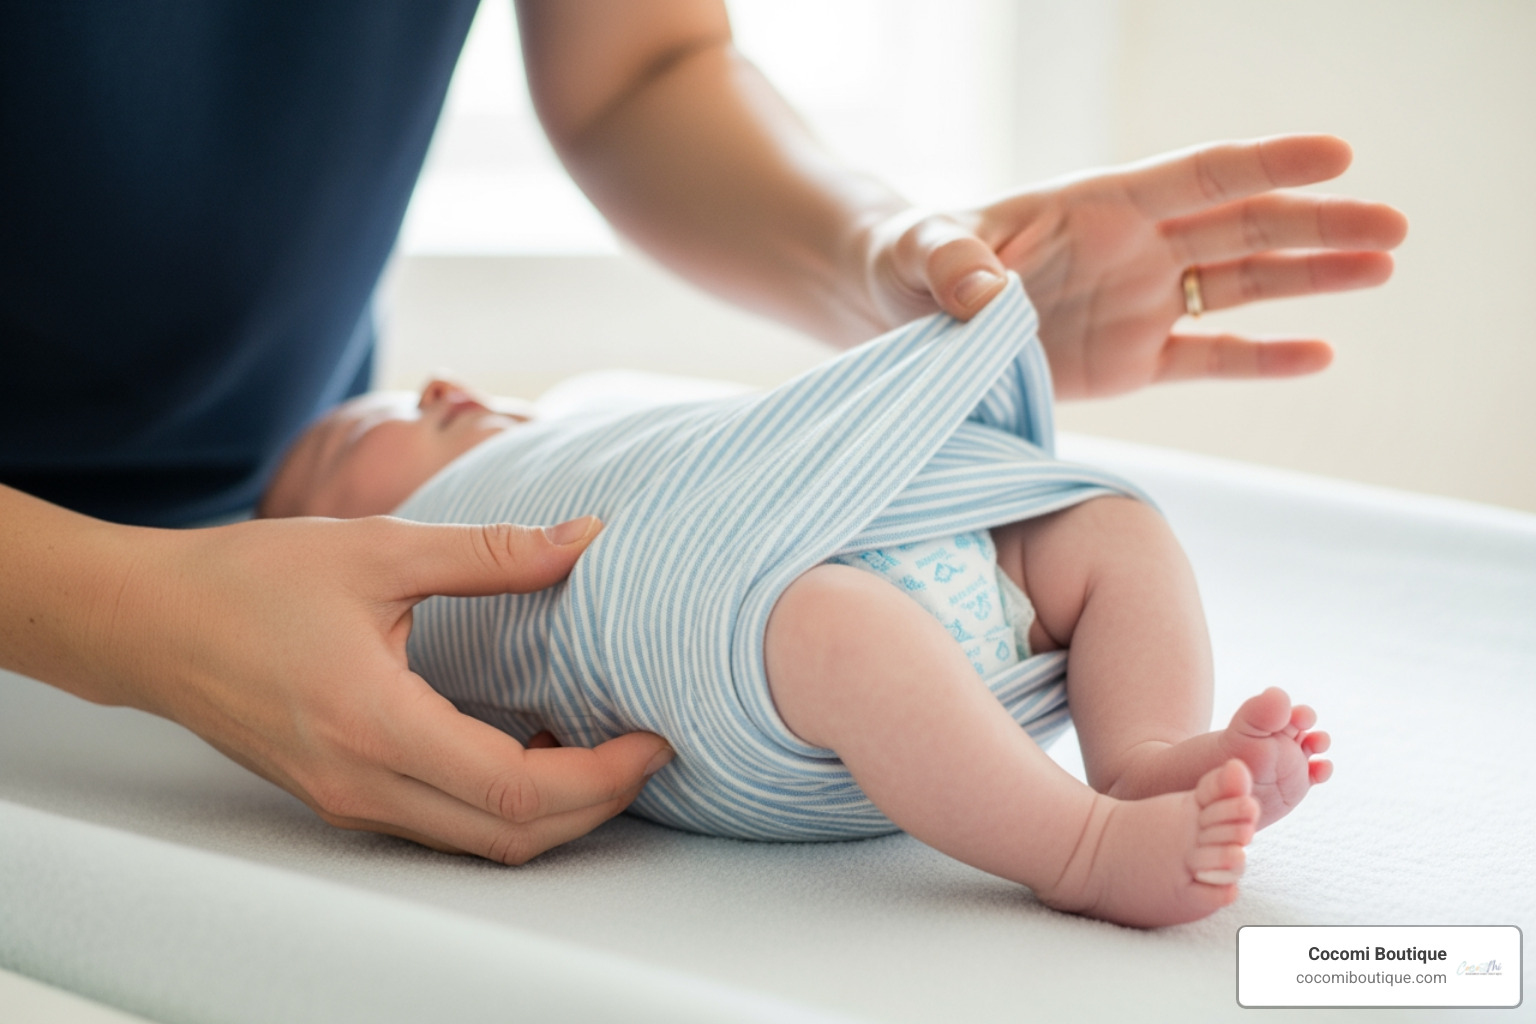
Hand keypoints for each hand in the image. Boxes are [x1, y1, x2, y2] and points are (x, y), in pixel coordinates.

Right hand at [118, 514, 672, 862]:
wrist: (147, 623)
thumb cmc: (249, 580)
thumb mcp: (377, 551)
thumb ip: (492, 553)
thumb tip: (586, 537)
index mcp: (375, 724)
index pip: (517, 790)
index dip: (601, 774)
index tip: (653, 735)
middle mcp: (363, 784)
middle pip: (510, 836)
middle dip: (596, 805)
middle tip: (646, 749)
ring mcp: (349, 802)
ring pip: (478, 843)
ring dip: (554, 812)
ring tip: (603, 749)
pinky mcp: (343, 797)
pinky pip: (444, 826)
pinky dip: (504, 805)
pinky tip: (533, 748)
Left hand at [863, 135, 1408, 398]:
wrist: (902, 310)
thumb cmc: (912, 262)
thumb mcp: (921, 254)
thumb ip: (955, 268)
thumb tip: (990, 301)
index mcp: (1096, 206)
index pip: (1194, 177)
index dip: (1264, 164)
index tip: (1335, 154)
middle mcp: (1134, 249)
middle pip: (1241, 228)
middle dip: (1317, 225)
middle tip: (1394, 226)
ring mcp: (1139, 304)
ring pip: (1241, 286)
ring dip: (1311, 280)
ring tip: (1383, 267)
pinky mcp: (1130, 361)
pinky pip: (1207, 357)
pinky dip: (1260, 358)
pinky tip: (1319, 355)